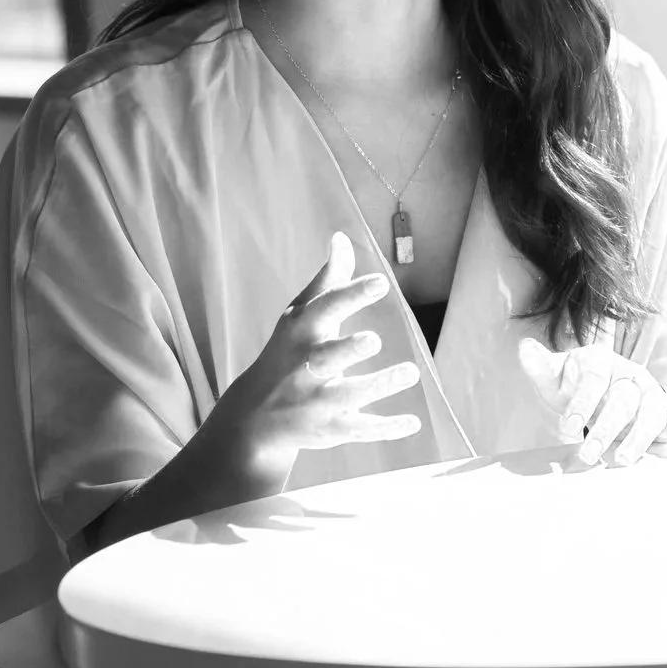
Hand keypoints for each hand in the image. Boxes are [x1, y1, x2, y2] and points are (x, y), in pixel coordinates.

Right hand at [207, 232, 422, 477]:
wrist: (253, 417)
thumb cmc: (287, 352)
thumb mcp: (300, 316)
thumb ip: (328, 279)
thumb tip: (341, 237)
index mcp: (301, 333)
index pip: (325, 310)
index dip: (351, 296)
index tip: (380, 282)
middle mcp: (305, 368)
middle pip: (328, 357)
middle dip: (348, 349)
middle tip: (373, 340)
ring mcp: (317, 402)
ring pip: (349, 395)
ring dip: (379, 385)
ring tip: (410, 372)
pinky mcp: (330, 429)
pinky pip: (359, 430)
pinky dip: (386, 428)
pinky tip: (413, 423)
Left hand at [517, 336, 666, 467]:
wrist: (605, 391)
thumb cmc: (577, 387)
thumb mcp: (556, 378)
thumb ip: (541, 367)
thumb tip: (525, 349)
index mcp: (600, 361)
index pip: (593, 379)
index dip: (581, 403)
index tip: (567, 428)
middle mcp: (630, 375)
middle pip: (622, 400)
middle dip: (605, 429)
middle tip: (588, 455)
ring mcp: (651, 394)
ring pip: (651, 413)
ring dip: (638, 438)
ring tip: (621, 461)